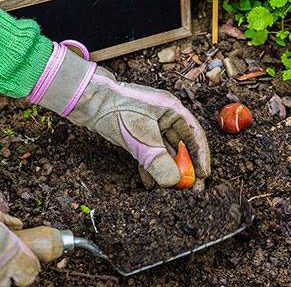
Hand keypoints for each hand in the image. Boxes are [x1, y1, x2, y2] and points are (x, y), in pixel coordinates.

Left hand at [30, 42, 210, 186]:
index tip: (203, 176)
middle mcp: (164, 115)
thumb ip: (159, 162)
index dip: (200, 157)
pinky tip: (150, 183)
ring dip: (166, 169)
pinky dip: (151, 166)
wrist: (87, 100)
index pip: (194, 134)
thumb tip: (173, 182)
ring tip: (168, 190)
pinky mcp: (136, 130)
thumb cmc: (117, 111)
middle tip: (187, 189)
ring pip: (164, 150)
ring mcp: (150, 122)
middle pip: (180, 144)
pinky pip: (150, 151)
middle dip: (183, 167)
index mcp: (172, 109)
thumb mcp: (142, 139)